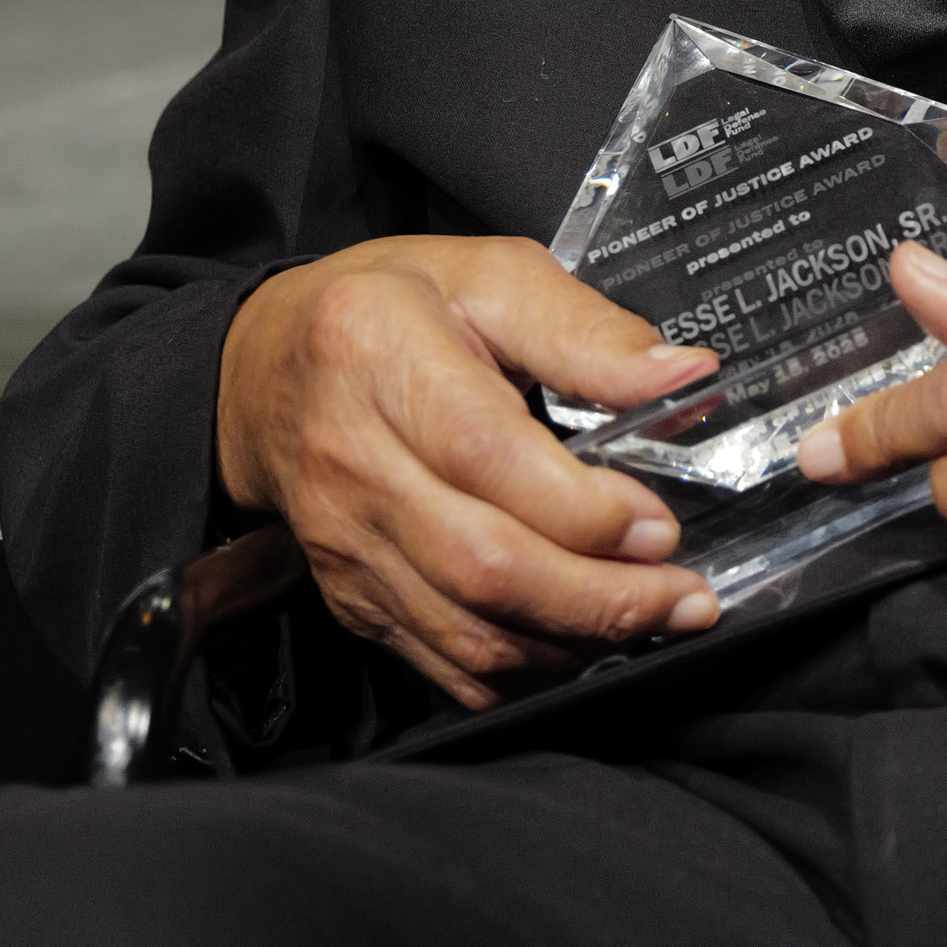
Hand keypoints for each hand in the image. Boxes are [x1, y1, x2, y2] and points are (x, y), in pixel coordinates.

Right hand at [218, 236, 722, 708]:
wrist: (265, 372)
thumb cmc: (386, 312)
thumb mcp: (487, 276)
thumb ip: (585, 328)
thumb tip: (681, 375)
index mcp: (378, 354)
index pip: (486, 456)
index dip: (582, 508)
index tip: (658, 524)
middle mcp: (351, 460)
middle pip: (482, 563)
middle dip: (600, 597)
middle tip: (682, 594)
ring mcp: (346, 543)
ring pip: (468, 632)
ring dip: (576, 642)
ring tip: (653, 619)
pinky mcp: (352, 597)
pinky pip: (445, 664)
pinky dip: (526, 671)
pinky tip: (584, 642)